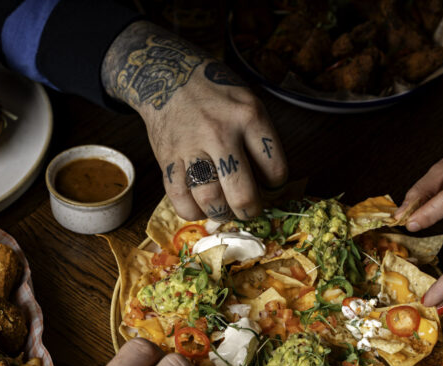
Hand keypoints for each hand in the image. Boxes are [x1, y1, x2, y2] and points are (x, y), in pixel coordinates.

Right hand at [102, 21, 286, 221]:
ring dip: (222, 213)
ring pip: (210, 199)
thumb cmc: (215, 94)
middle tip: (248, 209)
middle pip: (242, 193)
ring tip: (224, 209)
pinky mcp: (167, 158)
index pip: (275, 171)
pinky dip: (193, 211)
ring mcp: (191, 147)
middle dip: (250, 210)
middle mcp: (220, 133)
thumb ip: (259, 140)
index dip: (275, 186)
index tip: (268, 184)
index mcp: (249, 117)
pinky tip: (200, 206)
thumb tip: (267, 188)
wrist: (169, 76)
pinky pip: (180, 198)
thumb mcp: (248, 103)